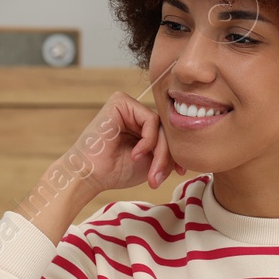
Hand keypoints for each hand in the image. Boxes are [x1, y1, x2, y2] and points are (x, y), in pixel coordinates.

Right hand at [57, 91, 186, 196]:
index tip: (178, 172)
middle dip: (167, 156)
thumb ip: (167, 152)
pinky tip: (136, 154)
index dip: (175, 153)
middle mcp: (134, 113)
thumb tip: (187, 149)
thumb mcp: (150, 162)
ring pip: (161, 125)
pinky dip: (149, 140)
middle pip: (165, 129)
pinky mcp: (120, 101)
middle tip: (158, 177)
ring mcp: (128, 106)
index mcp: (139, 125)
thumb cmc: (115, 171)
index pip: (166, 134)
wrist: (90, 175)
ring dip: (159, 152)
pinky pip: (151, 119)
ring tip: (150, 171)